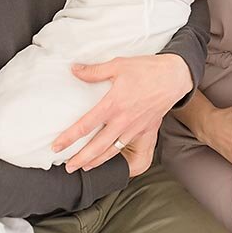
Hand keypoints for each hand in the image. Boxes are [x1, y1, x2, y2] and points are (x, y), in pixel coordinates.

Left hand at [53, 53, 191, 172]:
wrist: (174, 77)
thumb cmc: (147, 70)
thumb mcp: (118, 65)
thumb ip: (94, 71)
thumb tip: (75, 70)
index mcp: (113, 104)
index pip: (85, 125)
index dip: (69, 137)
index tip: (57, 145)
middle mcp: (123, 120)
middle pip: (97, 146)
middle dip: (80, 159)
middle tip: (68, 167)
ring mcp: (134, 128)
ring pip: (112, 151)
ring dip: (96, 162)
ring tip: (84, 167)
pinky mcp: (145, 131)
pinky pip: (129, 148)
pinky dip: (116, 157)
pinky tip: (108, 159)